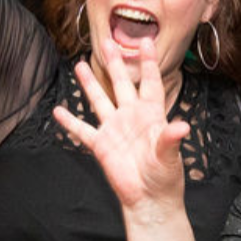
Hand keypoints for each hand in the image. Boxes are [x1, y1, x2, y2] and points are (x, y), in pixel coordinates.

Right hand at [52, 38, 196, 240]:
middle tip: (107, 41)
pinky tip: (59, 110)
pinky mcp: (101, 146)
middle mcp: (131, 117)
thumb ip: (171, 139)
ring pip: (99, 100)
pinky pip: (82, 131)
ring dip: (90, 84)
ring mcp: (114, 129)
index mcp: (151, 115)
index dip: (148, 63)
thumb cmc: (165, 177)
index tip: (147, 42)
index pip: (150, 83)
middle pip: (121, 83)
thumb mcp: (170, 157)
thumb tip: (181, 127)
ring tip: (78, 65)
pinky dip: (70, 122)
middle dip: (114, 63)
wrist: (149, 198)